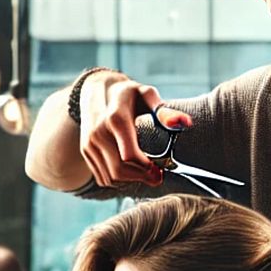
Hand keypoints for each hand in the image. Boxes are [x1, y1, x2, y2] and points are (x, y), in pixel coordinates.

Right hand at [78, 72, 180, 189]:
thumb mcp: (147, 95)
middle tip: (157, 176)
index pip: (130, 156)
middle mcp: (98, 133)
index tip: (161, 170)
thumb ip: (164, 111)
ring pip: (110, 177)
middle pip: (119, 170)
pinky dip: (118, 180)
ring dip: (130, 181)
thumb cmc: (129, 94)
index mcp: (115, 119)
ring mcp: (89, 143)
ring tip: (144, 172)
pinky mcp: (86, 151)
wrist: (97, 90)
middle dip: (141, 177)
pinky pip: (102, 177)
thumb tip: (184, 123)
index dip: (147, 169)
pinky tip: (130, 171)